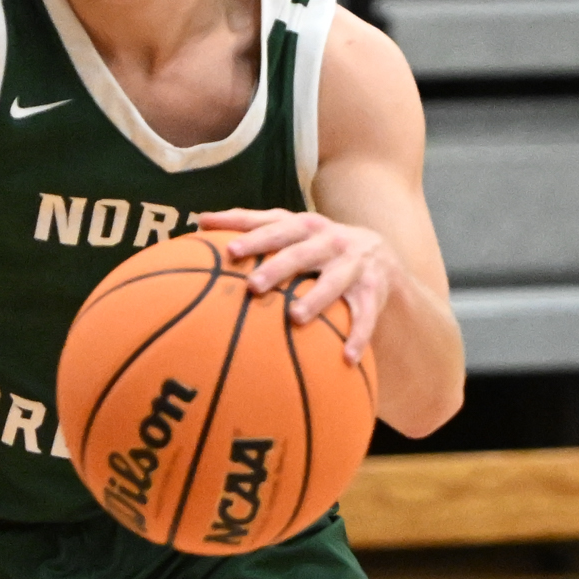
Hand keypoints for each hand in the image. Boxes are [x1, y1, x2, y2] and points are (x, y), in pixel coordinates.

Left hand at [199, 207, 396, 362]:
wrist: (378, 253)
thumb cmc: (315, 243)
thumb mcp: (289, 228)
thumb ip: (249, 222)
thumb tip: (200, 220)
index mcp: (304, 226)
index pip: (275, 227)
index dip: (254, 237)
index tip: (230, 250)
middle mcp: (329, 241)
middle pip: (301, 253)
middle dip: (278, 267)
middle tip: (253, 286)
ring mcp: (352, 265)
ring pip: (334, 281)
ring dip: (316, 299)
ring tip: (295, 317)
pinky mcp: (372, 291)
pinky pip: (366, 315)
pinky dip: (358, 335)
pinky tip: (347, 357)